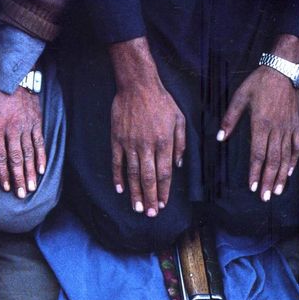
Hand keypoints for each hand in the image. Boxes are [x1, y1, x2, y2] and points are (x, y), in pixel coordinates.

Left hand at [0, 84, 45, 198]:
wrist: (13, 73)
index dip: (3, 174)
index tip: (6, 188)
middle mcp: (12, 129)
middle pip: (16, 159)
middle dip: (19, 179)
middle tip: (21, 195)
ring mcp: (26, 126)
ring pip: (29, 154)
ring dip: (31, 173)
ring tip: (32, 188)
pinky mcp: (36, 122)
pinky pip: (40, 143)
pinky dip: (41, 157)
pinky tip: (42, 170)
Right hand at [109, 37, 184, 216]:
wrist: (137, 85)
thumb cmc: (161, 101)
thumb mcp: (180, 119)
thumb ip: (181, 143)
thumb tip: (178, 165)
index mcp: (164, 142)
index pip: (165, 173)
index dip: (164, 191)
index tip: (163, 204)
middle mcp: (147, 146)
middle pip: (148, 178)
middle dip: (150, 198)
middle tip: (151, 214)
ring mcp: (130, 144)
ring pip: (133, 174)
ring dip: (135, 193)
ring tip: (138, 208)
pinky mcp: (117, 139)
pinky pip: (117, 162)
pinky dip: (118, 177)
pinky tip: (120, 190)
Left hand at [218, 35, 298, 201]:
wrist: (284, 67)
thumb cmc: (259, 82)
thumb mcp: (240, 97)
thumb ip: (229, 119)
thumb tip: (219, 137)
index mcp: (261, 124)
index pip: (257, 154)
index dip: (255, 172)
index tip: (252, 187)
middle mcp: (276, 129)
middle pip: (272, 160)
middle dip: (268, 180)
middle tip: (264, 197)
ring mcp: (288, 127)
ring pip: (286, 156)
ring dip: (281, 175)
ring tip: (276, 191)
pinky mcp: (296, 124)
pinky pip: (297, 145)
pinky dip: (294, 160)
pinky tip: (290, 172)